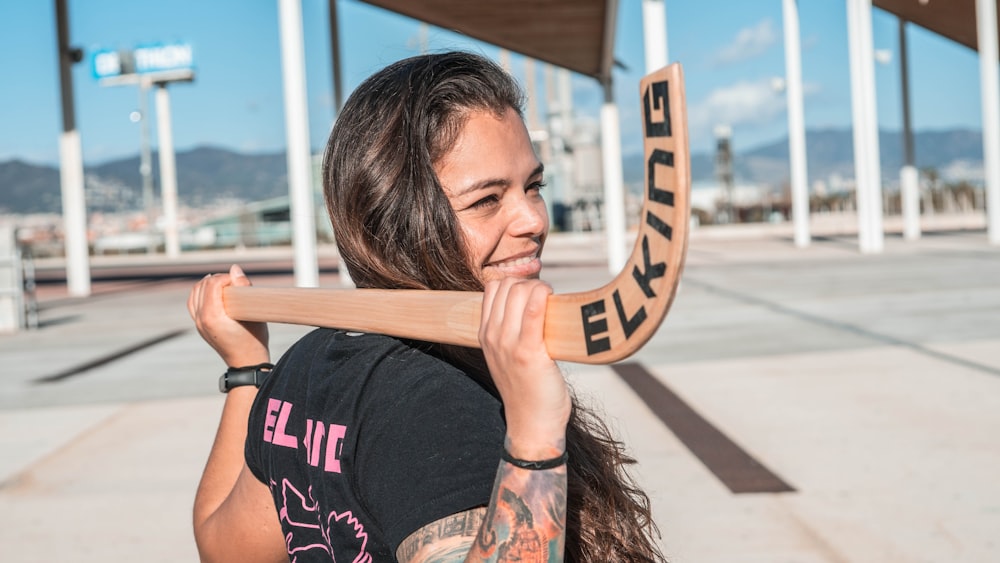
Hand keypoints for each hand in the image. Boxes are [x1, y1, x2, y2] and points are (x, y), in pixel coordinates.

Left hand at [188, 264, 269, 367]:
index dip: (226, 277)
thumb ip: (243, 288)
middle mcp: (201, 319)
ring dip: (208, 284)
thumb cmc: (254, 339)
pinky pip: (193, 302)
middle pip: (202, 286)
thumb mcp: (253, 313)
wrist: (246, 362)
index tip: (239, 282)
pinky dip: (201, 293)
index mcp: (212, 316)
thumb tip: (234, 268)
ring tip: (223, 283)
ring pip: (195, 293)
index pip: (212, 283)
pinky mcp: (200, 326)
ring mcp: (198, 323)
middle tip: (233, 282)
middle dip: (218, 279)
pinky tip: (212, 291)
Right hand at [479, 278, 570, 459]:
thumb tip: (530, 302)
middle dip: (530, 283)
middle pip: (507, 285)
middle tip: (547, 298)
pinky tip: (554, 302)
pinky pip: (533, 310)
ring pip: (519, 291)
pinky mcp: (528, 352)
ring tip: (552, 302)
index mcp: (485, 334)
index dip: (516, 282)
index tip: (534, 293)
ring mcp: (508, 344)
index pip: (493, 288)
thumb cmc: (527, 389)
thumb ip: (510, 331)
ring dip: (540, 288)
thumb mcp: (506, 357)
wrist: (531, 424)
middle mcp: (492, 336)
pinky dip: (544, 297)